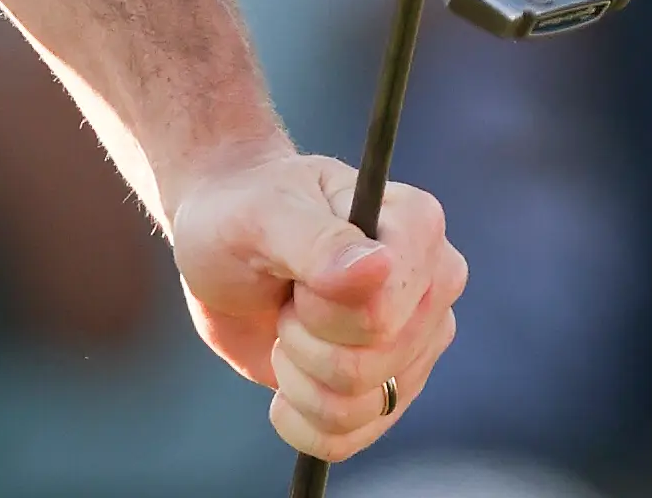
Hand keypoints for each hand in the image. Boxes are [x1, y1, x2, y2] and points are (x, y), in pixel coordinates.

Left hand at [170, 147, 463, 464]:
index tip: (295, 272)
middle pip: (369, 364)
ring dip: (297, 374)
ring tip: (287, 323)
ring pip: (359, 407)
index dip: (319, 306)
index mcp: (416, 226)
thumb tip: (378, 268)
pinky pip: (349, 438)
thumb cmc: (239, 212)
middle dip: (303, 337)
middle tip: (287, 294)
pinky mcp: (390, 388)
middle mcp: (434, 287)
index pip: (381, 314)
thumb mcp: (259, 215)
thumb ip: (316, 240)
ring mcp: (416, 344)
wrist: (218, 244)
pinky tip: (285, 375)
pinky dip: (299, 416)